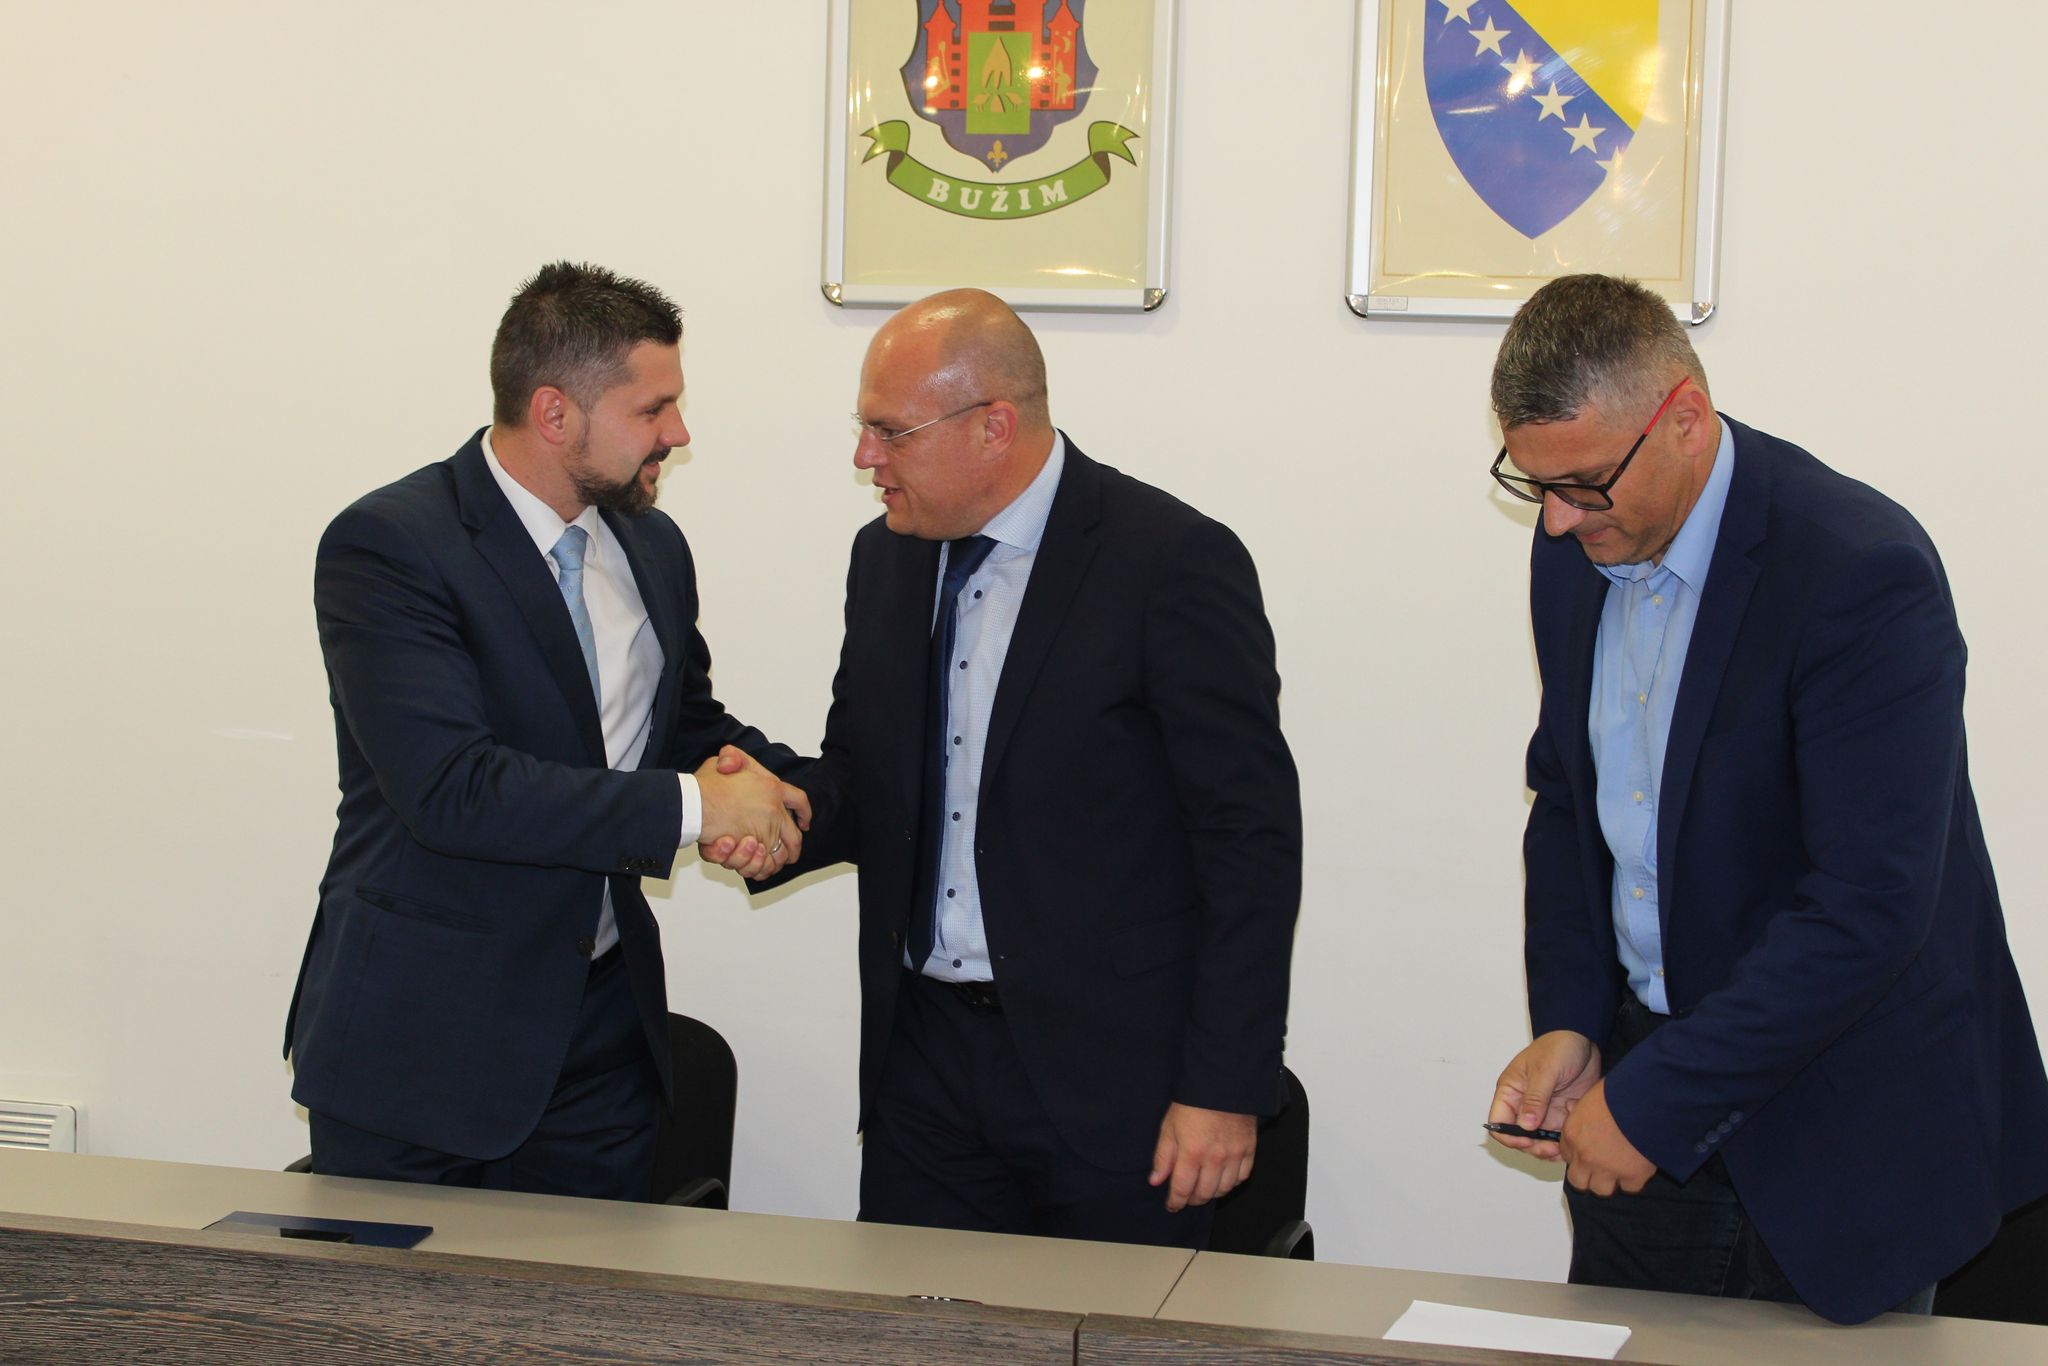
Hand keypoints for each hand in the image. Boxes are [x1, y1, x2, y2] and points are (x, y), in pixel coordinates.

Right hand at [696, 746, 808, 878]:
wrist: (693, 805)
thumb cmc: (704, 785)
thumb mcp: (721, 761)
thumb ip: (732, 759)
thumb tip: (729, 765)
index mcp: (772, 788)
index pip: (799, 800)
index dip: (804, 812)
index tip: (805, 822)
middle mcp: (774, 813)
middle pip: (794, 837)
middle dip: (792, 849)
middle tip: (789, 854)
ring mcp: (765, 833)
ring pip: (778, 856)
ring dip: (772, 861)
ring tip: (759, 857)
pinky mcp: (752, 851)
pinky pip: (764, 867)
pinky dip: (759, 869)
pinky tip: (751, 864)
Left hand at [1149, 1103, 1256, 1212]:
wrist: (1223, 1083)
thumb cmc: (1192, 1103)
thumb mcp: (1169, 1126)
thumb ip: (1163, 1156)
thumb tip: (1156, 1181)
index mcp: (1191, 1153)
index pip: (1182, 1189)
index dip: (1175, 1202)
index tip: (1171, 1205)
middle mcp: (1214, 1159)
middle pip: (1204, 1193)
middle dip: (1192, 1199)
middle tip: (1186, 1196)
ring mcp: (1234, 1156)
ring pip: (1224, 1189)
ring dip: (1212, 1193)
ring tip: (1203, 1188)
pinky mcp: (1249, 1150)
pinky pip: (1241, 1177)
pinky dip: (1231, 1183)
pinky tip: (1222, 1178)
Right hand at [1487, 1030, 1600, 1162]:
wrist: (1585, 1040)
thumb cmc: (1558, 1047)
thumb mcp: (1545, 1071)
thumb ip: (1535, 1099)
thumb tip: (1525, 1126)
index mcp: (1510, 1092)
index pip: (1498, 1122)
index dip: (1508, 1135)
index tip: (1527, 1140)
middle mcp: (1523, 1105)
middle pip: (1519, 1136)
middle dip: (1532, 1146)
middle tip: (1550, 1149)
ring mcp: (1543, 1112)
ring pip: (1538, 1141)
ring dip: (1548, 1149)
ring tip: (1563, 1147)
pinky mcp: (1560, 1116)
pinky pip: (1557, 1137)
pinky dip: (1564, 1142)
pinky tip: (1574, 1131)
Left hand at [1559, 1078, 1655, 1195]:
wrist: (1648, 1100)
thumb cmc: (1620, 1092)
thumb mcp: (1591, 1095)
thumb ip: (1579, 1109)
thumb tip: (1571, 1108)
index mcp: (1573, 1134)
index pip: (1566, 1155)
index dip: (1578, 1154)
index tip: (1587, 1150)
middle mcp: (1585, 1155)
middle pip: (1578, 1181)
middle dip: (1587, 1176)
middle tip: (1600, 1168)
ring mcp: (1608, 1169)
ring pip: (1600, 1190)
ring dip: (1608, 1182)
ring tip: (1619, 1169)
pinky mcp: (1633, 1176)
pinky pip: (1629, 1188)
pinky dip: (1633, 1180)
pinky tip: (1637, 1166)